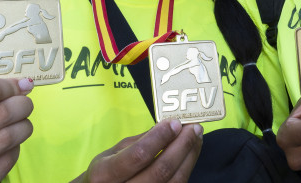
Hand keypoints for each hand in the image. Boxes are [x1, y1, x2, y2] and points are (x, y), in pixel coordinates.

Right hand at [0, 78, 34, 182]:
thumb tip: (16, 87)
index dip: (9, 86)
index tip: (20, 86)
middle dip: (22, 106)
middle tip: (26, 104)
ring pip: (5, 140)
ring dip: (23, 128)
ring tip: (23, 124)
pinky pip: (1, 166)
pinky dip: (13, 152)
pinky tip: (11, 146)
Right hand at [73, 118, 203, 182]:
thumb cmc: (106, 172)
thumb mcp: (112, 153)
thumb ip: (139, 141)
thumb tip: (168, 125)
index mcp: (104, 174)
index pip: (138, 155)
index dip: (160, 138)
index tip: (175, 123)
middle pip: (161, 170)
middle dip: (182, 146)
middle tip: (193, 128)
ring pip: (174, 181)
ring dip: (189, 157)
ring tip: (196, 138)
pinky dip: (186, 168)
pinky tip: (189, 154)